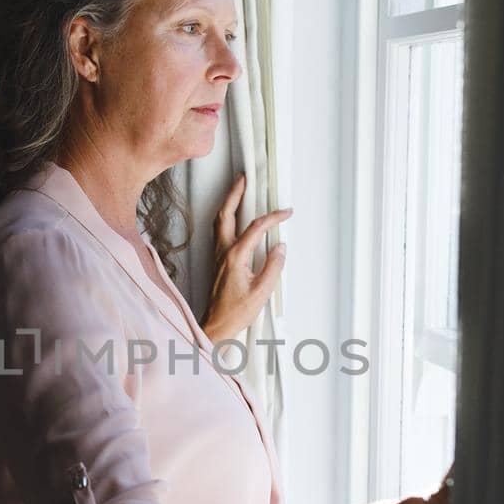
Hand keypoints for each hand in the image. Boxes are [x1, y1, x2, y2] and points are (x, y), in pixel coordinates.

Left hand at [200, 172, 292, 344]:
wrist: (216, 325)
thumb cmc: (237, 312)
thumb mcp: (262, 291)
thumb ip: (273, 266)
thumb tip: (280, 246)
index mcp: (235, 256)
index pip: (256, 228)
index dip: (273, 217)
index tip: (286, 212)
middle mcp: (223, 252)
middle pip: (226, 214)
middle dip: (235, 194)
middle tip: (244, 178)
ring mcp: (218, 255)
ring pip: (219, 221)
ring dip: (228, 203)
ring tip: (237, 190)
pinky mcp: (218, 261)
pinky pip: (219, 231)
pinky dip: (226, 217)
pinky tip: (232, 216)